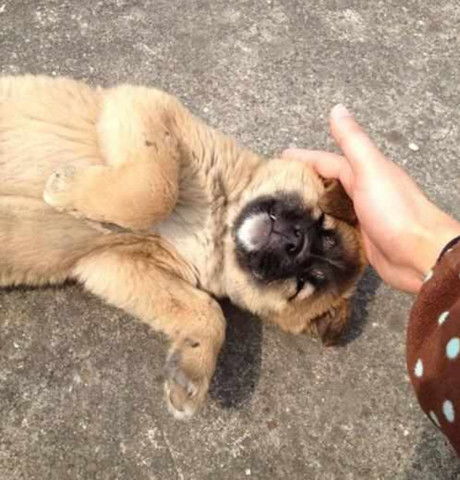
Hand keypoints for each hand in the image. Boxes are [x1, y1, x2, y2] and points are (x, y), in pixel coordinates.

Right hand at [283, 104, 459, 292]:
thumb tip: (337, 109)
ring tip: (284, 213)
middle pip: (328, 184)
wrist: (420, 256)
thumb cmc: (396, 211)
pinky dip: (321, 229)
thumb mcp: (370, 170)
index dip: (305, 159)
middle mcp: (363, 193)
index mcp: (365, 173)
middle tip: (276, 189)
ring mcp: (362, 218)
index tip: (280, 161)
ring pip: (330, 208)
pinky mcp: (360, 240)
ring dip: (311, 208)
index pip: (328, 161)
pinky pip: (335, 230)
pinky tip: (305, 234)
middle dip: (304, 183)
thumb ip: (353, 142)